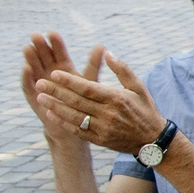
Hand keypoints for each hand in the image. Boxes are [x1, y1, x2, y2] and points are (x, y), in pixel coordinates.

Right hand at [20, 34, 88, 140]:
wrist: (74, 125)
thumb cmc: (84, 101)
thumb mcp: (89, 81)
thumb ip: (93, 65)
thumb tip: (102, 46)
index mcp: (64, 67)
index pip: (58, 52)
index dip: (55, 43)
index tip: (52, 33)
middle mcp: (50, 73)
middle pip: (43, 56)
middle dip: (40, 46)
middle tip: (36, 36)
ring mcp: (40, 83)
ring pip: (34, 67)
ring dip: (30, 58)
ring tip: (28, 48)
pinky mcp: (34, 96)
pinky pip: (29, 85)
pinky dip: (26, 76)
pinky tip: (26, 68)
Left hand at [34, 45, 167, 153]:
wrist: (153, 140)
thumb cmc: (145, 109)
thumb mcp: (138, 86)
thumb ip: (122, 69)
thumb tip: (107, 52)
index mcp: (116, 98)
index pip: (87, 88)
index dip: (69, 81)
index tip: (54, 74)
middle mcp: (108, 114)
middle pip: (77, 101)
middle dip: (56, 92)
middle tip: (40, 83)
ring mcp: (103, 128)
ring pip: (74, 116)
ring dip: (55, 106)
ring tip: (40, 97)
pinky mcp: (100, 140)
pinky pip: (78, 131)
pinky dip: (63, 122)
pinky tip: (51, 114)